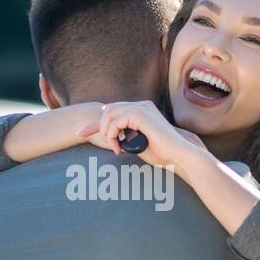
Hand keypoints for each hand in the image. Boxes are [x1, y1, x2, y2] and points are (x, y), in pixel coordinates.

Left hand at [76, 100, 201, 168]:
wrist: (177, 155)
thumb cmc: (161, 153)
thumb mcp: (137, 143)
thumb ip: (124, 136)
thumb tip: (109, 136)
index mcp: (141, 110)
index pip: (112, 111)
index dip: (96, 123)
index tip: (82, 133)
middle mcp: (141, 105)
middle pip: (107, 110)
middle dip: (96, 127)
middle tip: (104, 145)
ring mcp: (141, 107)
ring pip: (109, 115)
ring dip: (108, 134)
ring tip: (116, 148)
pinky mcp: (141, 113)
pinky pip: (116, 121)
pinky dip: (113, 135)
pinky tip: (119, 146)